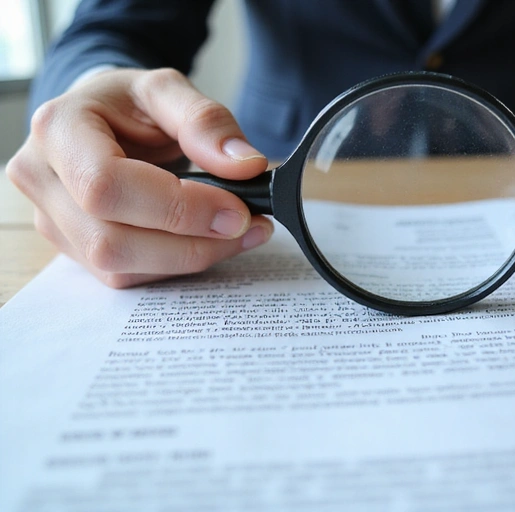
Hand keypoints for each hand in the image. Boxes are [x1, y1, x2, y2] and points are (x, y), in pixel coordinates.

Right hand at [7, 68, 273, 286]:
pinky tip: (210, 242)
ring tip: (241, 233)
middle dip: (191, 243)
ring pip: (119, 268)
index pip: (107, 186)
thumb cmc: (129, 104)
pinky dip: (176, 266)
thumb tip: (246, 166)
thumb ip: (207, 121)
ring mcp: (52, 221)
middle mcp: (42, 179)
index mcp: (59, 129)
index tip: (237, 210)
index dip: (177, 208)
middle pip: (111, 241)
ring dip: (190, 259)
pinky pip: (127, 277)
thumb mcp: (168, 91)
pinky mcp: (74, 250)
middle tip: (250, 226)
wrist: (103, 120)